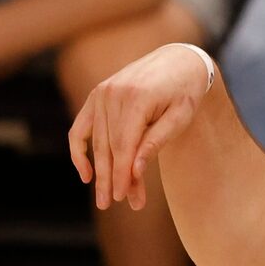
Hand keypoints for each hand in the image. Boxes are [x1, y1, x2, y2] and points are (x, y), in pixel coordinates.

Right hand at [68, 43, 213, 211]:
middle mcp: (114, 94)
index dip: (123, 173)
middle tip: (110, 205)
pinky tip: (86, 174)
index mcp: (138, 97)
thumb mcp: (181, 116)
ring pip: (97, 141)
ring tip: (105, 197)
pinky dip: (79, 150)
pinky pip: (80, 127)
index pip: (125, 145)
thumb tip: (135, 170)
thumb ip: (157, 141)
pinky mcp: (97, 95)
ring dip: (101, 171)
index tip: (124, 198)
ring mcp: (102, 93)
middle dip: (110, 178)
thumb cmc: (185, 91)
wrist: (178, 60)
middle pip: (108, 146)